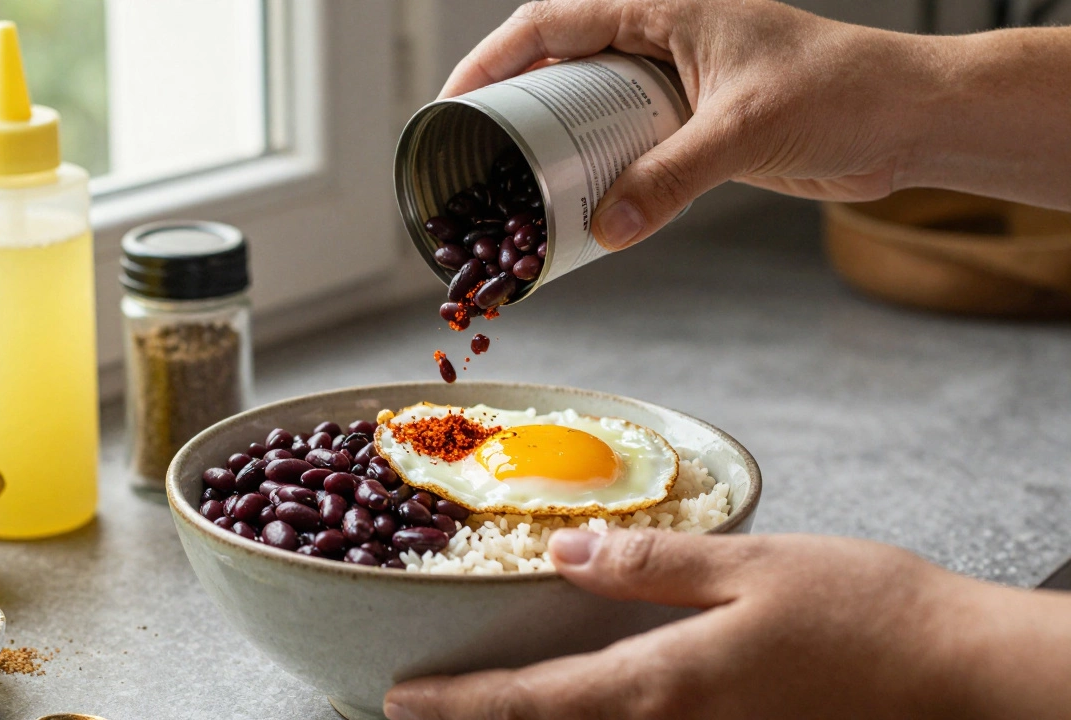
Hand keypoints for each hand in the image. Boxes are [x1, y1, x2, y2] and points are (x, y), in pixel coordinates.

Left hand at [384, 528, 1070, 719]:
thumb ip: (652, 569)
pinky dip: (590, 719)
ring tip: (479, 703)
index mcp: (667, 685)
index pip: (536, 702)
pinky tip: (578, 701)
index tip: (398, 700)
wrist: (953, 673)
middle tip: (420, 706)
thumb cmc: (862, 611)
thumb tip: (564, 558)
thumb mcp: (752, 568)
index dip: (460, 703)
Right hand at [439, 0, 935, 250]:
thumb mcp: (744, 130)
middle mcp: (663, 42)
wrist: (907, 120)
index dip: (494, 57)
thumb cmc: (843, 91)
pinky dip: (601, 173)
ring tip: (516, 187)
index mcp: (665, 10)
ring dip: (556, 145)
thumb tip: (605, 229)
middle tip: (475, 154)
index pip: (553, 22)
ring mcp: (678, 85)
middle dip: (513, 104)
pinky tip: (584, 205)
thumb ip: (671, 178)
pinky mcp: (696, 127)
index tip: (454, 100)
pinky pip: (628, 144)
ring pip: (593, 108)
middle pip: (562, 63)